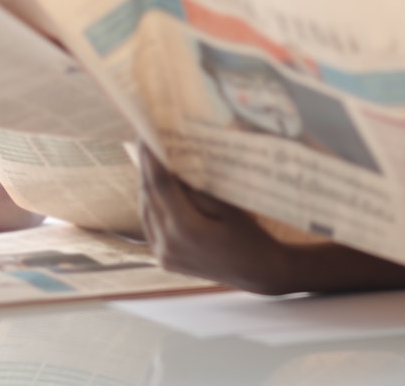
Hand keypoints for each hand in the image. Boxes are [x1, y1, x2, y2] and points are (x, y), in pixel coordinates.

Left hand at [137, 146, 295, 293]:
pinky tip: (157, 185)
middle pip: (149, 195)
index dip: (151, 156)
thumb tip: (175, 160)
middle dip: (146, 164)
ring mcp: (163, 254)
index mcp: (186, 230)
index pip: (160, 184)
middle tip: (147, 136)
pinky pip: (150, 224)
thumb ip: (198, 187)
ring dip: (147, 182)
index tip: (146, 131)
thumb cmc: (250, 236)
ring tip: (151, 155)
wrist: (259, 273)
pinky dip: (152, 202)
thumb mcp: (229, 206)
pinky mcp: (164, 259)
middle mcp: (168, 244)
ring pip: (146, 209)